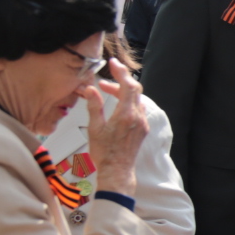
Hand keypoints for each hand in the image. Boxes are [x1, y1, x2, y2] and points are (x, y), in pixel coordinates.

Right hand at [83, 62, 147, 196]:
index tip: (113, 63)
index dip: (121, 72)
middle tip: (105, 80)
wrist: (117, 171)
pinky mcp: (143, 129)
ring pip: (136, 99)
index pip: (128, 85)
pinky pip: (138, 109)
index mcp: (126, 115)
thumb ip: (94, 106)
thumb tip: (90, 89)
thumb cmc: (104, 153)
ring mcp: (142, 123)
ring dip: (123, 92)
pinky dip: (128, 102)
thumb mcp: (94, 128)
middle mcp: (138, 117)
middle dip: (120, 81)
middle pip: (134, 90)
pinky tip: (117, 105)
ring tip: (106, 92)